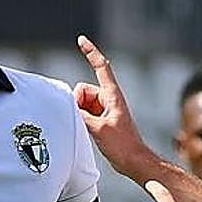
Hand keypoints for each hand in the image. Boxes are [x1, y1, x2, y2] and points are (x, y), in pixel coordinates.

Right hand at [74, 35, 156, 181]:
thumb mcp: (98, 129)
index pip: (101, 67)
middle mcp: (109, 99)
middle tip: (86, 121)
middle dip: (78, 103)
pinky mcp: (102, 119)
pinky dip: (81, 119)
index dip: (91, 52)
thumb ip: (81, 116)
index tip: (81, 40)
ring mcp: (105, 109)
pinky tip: (87, 131)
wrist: (132, 161)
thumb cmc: (122, 145)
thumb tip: (69, 108)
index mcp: (112, 95)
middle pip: (83, 91)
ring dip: (80, 113)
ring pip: (82, 103)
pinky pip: (84, 113)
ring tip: (90, 129)